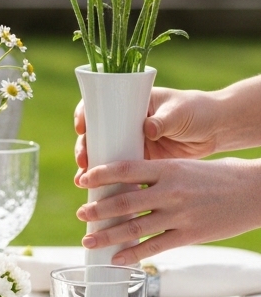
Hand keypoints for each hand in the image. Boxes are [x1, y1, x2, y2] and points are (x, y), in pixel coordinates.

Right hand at [73, 87, 223, 176]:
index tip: (81, 128)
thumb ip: (163, 120)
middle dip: (85, 147)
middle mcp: (127, 122)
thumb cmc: (197, 111)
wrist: (216, 130)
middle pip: (96, 132)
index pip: (100, 104)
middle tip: (83, 161)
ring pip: (105, 154)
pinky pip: (120, 173)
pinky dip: (109, 182)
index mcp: (132, 102)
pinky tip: (100, 194)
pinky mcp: (142, 161)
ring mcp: (133, 141)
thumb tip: (148, 129)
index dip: (86, 115)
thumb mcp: (179, 112)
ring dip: (92, 168)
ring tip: (83, 182)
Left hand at [76, 156, 260, 264]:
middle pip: (124, 201)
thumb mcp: (185, 167)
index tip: (83, 179)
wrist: (252, 192)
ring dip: (108, 235)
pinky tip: (117, 258)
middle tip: (82, 214)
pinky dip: (133, 254)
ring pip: (135, 227)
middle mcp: (170, 191)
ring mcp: (179, 215)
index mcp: (168, 168)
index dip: (100, 174)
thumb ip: (158, 175)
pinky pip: (155, 246)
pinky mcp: (189, 235)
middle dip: (98, 210)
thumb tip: (126, 184)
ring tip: (89, 239)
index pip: (125, 168)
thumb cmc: (218, 176)